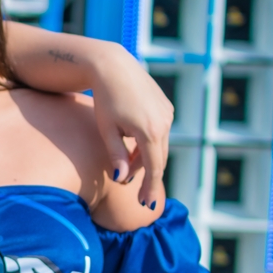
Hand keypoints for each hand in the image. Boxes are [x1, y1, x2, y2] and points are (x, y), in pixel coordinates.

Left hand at [89, 43, 171, 208]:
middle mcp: (164, 122)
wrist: (113, 66)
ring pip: (159, 147)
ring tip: (127, 167)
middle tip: (138, 197)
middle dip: (148, 178)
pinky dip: (148, 144)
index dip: (150, 189)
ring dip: (146, 159)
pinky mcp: (166, 107)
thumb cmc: (105, 99)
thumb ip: (116, 156)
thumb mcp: (106, 130)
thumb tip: (121, 178)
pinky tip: (133, 147)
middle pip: (158, 159)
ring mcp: (168, 114)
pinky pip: (160, 133)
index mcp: (150, 131)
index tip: (147, 205)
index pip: (153, 168)